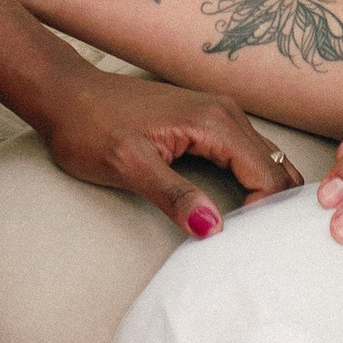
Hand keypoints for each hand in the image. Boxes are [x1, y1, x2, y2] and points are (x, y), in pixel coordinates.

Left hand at [39, 74, 304, 238]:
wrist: (65, 94)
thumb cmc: (90, 127)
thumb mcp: (129, 165)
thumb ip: (174, 196)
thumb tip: (214, 228)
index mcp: (215, 122)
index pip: (267, 173)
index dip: (266, 213)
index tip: (249, 246)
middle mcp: (226, 112)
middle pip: (276, 165)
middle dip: (276, 206)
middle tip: (264, 248)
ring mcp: (218, 114)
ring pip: (264, 159)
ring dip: (268, 193)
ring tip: (257, 234)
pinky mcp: (206, 121)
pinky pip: (246, 153)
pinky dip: (253, 180)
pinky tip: (242, 208)